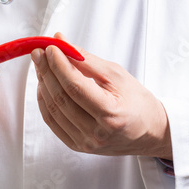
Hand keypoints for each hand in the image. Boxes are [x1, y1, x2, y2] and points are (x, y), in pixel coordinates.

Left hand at [31, 34, 171, 159]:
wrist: (149, 132)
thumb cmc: (136, 100)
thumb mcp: (117, 75)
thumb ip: (87, 60)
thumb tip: (61, 43)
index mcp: (111, 114)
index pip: (75, 87)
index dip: (59, 65)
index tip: (50, 47)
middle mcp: (97, 133)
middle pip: (61, 98)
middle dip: (46, 71)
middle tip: (39, 51)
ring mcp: (85, 143)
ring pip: (53, 109)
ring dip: (43, 84)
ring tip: (41, 65)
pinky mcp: (77, 146)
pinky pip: (52, 122)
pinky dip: (44, 101)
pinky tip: (44, 85)